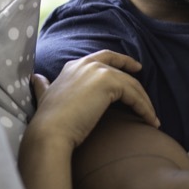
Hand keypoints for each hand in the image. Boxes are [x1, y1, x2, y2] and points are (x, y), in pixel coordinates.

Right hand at [28, 51, 159, 150]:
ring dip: (144, 101)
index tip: (134, 67)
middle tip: (148, 89)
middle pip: (120, 67)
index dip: (120, 61)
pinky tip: (150, 121)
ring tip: (152, 118)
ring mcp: (98, 70)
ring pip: (131, 84)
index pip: (103, 58)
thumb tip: (36, 78)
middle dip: (136, 75)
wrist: (51, 130)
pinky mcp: (109, 82)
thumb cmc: (48, 119)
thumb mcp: (44, 96)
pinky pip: (134, 95)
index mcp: (74, 66)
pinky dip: (144, 108)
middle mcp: (87, 63)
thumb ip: (43, 85)